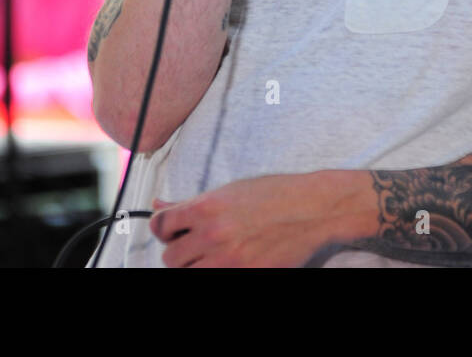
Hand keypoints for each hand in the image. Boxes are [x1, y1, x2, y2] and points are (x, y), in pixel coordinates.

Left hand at [150, 171, 371, 267]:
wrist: (312, 208)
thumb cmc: (274, 195)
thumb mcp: (229, 191)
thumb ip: (190, 202)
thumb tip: (158, 205)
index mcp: (205, 208)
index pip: (160, 226)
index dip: (164, 230)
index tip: (173, 232)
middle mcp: (213, 235)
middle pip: (170, 257)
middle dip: (180, 252)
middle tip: (196, 246)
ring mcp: (229, 260)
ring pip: (188, 274)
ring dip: (196, 266)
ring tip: (213, 257)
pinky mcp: (247, 274)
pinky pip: (216, 280)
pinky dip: (218, 272)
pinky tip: (231, 263)